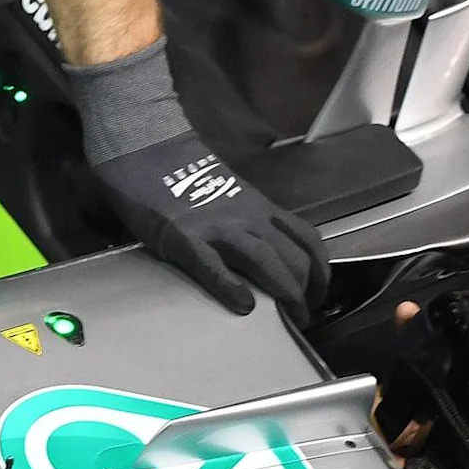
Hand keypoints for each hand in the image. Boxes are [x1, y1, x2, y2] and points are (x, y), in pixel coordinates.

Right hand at [86, 130, 327, 322]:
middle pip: (294, 256)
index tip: (318, 294)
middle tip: (303, 317)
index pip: (307, 240)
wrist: (148, 148)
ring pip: (267, 260)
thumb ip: (251, 221)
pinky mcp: (186, 238)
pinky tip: (245, 307)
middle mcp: (249, 217)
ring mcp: (218, 227)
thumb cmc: (186, 176)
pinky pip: (213, 266)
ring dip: (285, 294)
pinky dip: (232, 288)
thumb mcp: (232, 195)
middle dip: (306, 292)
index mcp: (261, 207)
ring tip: (291, 320)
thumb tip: (268, 255)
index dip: (321, 272)